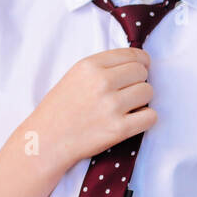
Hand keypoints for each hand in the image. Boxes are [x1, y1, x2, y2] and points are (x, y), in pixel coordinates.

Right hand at [27, 48, 154, 172]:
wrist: (45, 142)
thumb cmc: (60, 109)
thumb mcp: (74, 76)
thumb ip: (103, 67)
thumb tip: (140, 63)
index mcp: (89, 66)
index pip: (133, 54)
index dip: (142, 62)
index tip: (142, 68)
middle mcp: (101, 82)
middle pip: (142, 73)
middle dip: (139, 82)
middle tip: (127, 93)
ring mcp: (111, 106)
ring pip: (148, 92)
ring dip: (142, 101)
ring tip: (126, 108)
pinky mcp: (119, 129)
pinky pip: (151, 116)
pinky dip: (145, 119)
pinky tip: (132, 121)